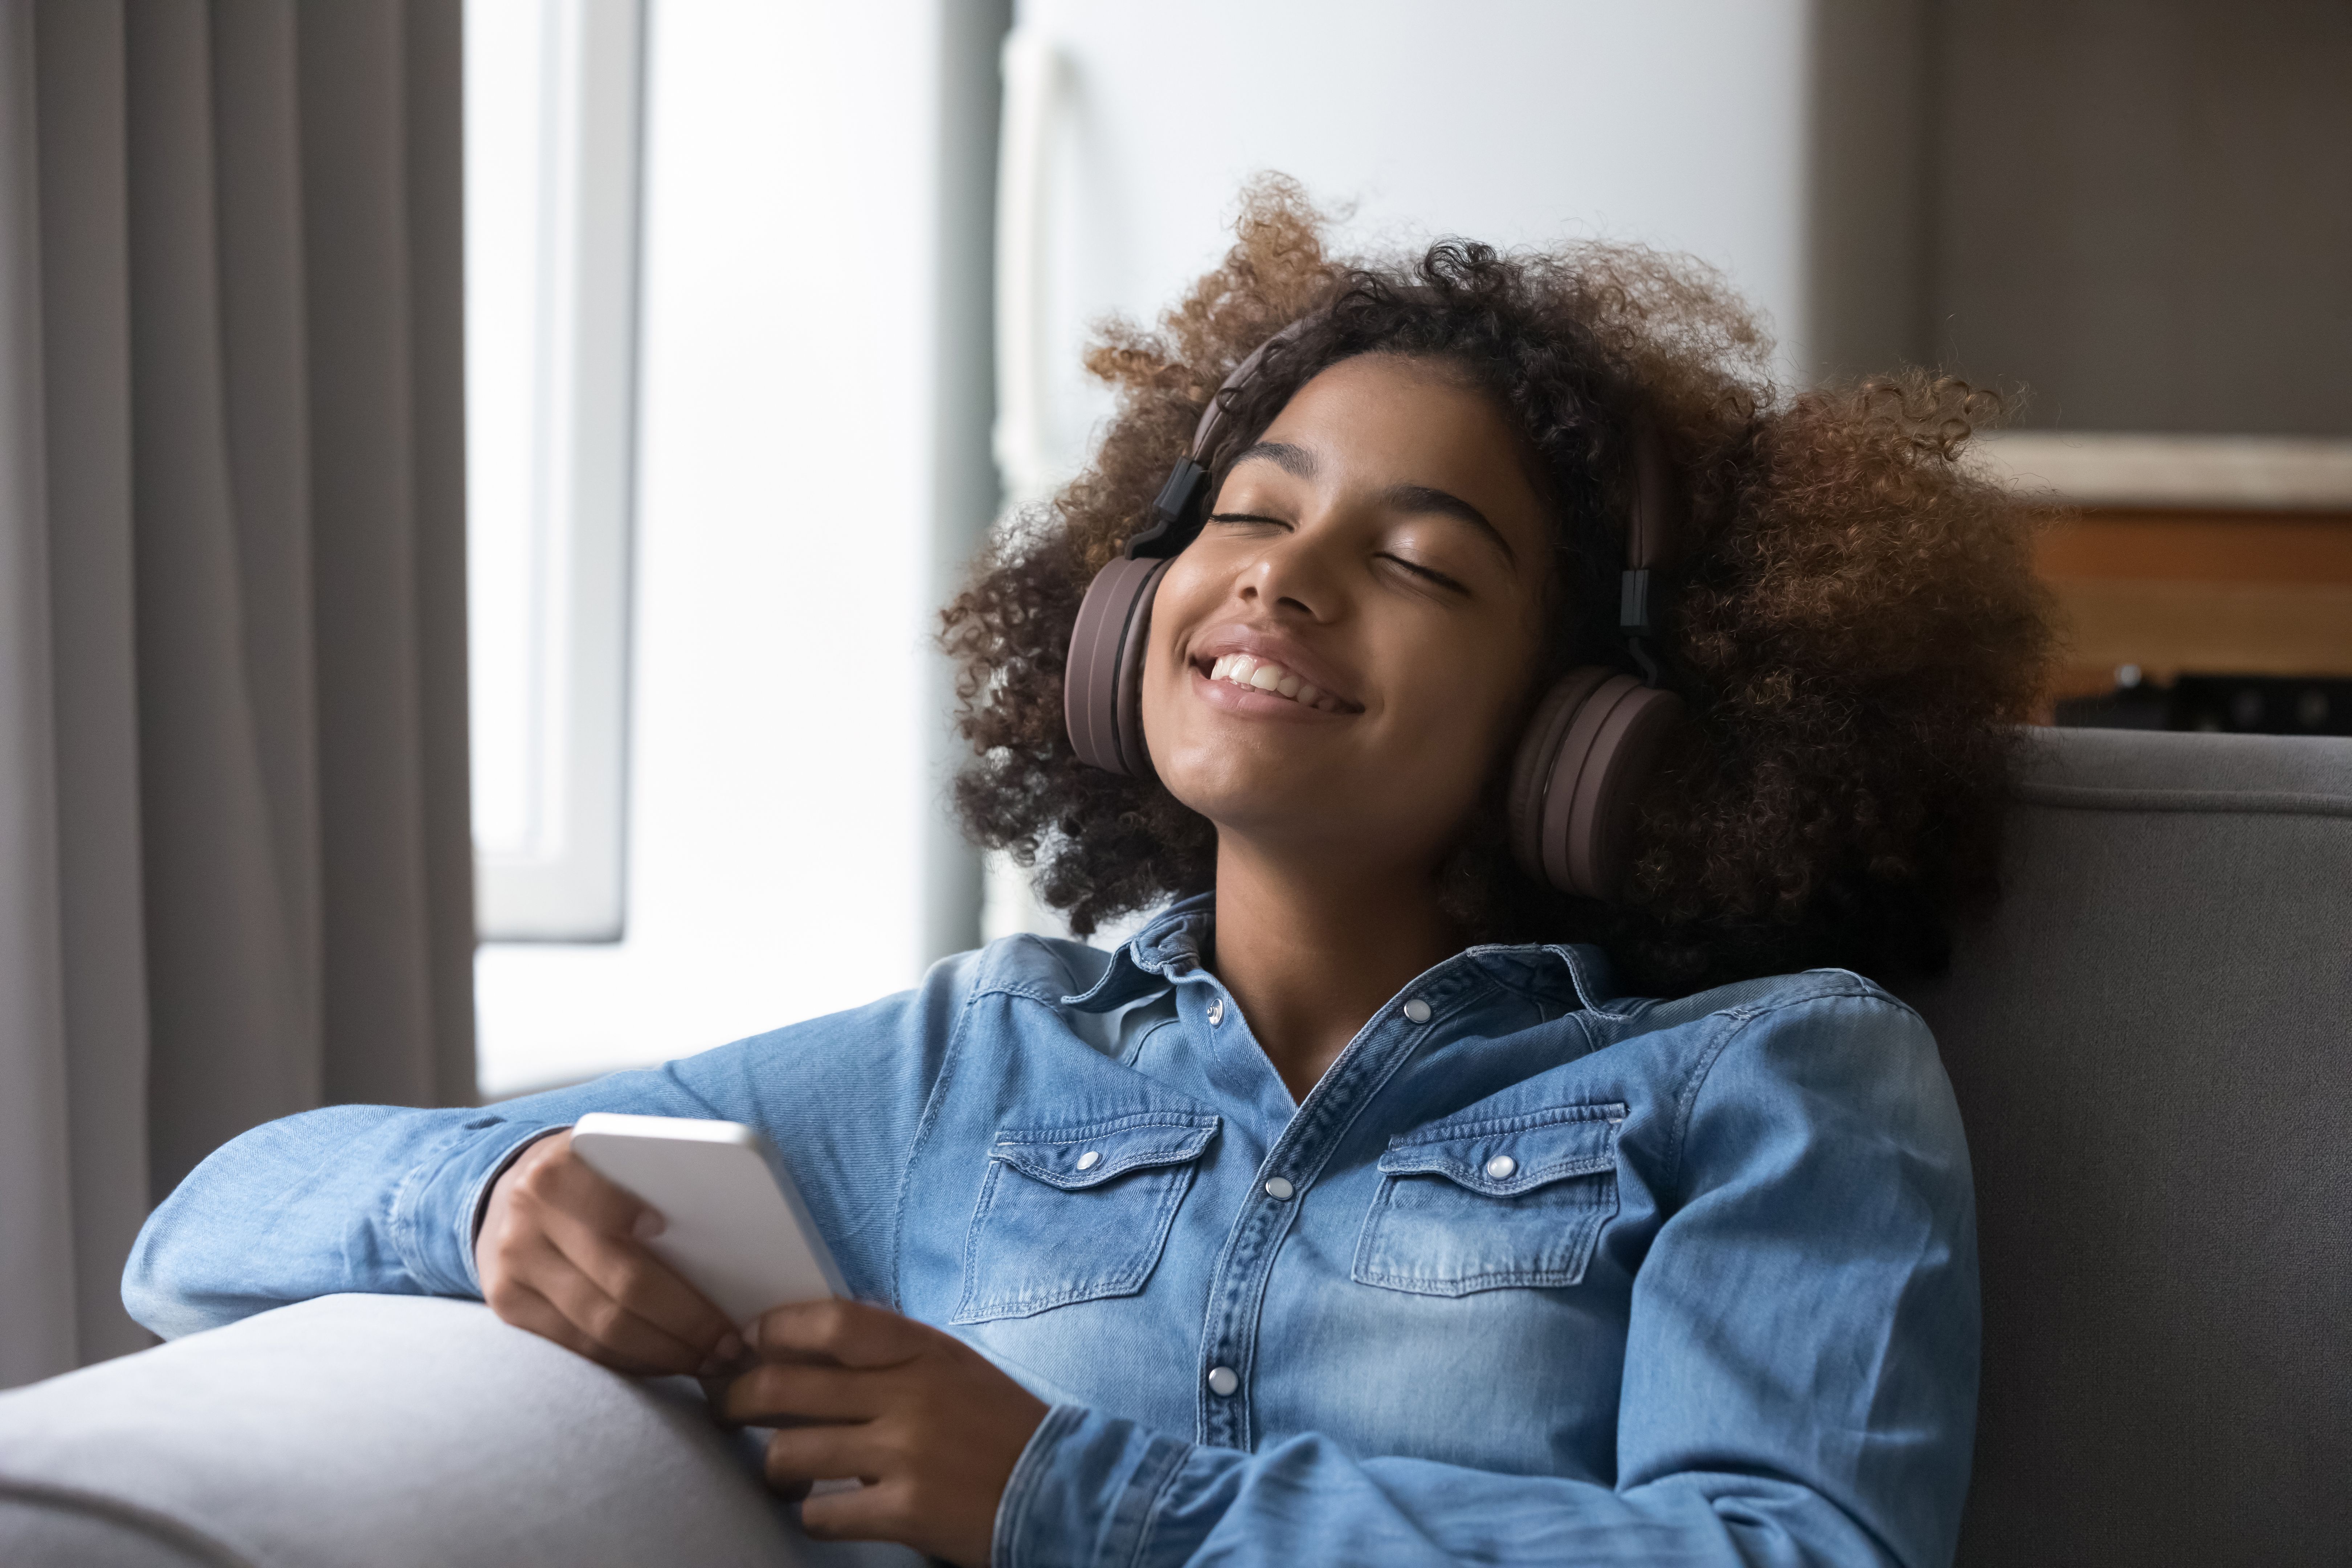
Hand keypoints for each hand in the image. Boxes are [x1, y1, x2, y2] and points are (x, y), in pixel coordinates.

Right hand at [474, 1129, 741, 1376]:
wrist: (512, 1193)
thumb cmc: (592, 1175)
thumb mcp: (611, 1157)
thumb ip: (651, 1180)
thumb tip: (730, 1219)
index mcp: (558, 1170)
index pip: (600, 1201)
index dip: (628, 1216)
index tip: (666, 1229)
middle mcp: (528, 1218)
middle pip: (619, 1281)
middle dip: (685, 1320)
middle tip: (729, 1342)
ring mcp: (513, 1266)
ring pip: (600, 1328)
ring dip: (664, 1351)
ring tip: (709, 1359)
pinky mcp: (509, 1306)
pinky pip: (580, 1348)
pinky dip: (631, 1361)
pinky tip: (667, 1362)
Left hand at [722, 1299, 1049, 1567]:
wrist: (1062, 1489)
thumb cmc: (999, 1425)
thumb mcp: (952, 1368)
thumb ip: (892, 1355)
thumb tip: (811, 1349)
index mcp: (923, 1351)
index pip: (830, 1324)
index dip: (775, 1329)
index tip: (748, 1342)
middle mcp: (910, 1395)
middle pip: (787, 1387)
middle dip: (738, 1399)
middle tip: (726, 1409)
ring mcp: (905, 1454)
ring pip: (791, 1452)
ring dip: (773, 1467)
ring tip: (780, 1473)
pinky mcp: (905, 1512)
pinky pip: (822, 1514)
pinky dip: (813, 1515)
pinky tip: (826, 1511)